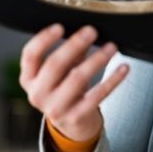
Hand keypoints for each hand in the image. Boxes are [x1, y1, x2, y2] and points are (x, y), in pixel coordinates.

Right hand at [19, 24, 128, 140]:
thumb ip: (70, 52)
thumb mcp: (61, 71)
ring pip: (77, 79)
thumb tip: (86, 30)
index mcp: (29, 79)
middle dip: (74, 45)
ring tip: (111, 47)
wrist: (71, 125)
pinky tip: (123, 68)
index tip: (60, 26)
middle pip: (54, 65)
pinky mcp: (76, 117)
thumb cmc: (64, 89)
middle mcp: (38, 94)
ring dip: (96, 60)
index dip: (43, 39)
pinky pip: (97, 95)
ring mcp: (55, 108)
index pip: (30, 55)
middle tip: (92, 31)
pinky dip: (112, 80)